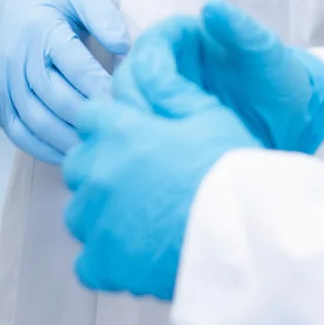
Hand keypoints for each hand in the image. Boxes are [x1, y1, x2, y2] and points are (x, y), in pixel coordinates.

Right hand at [0, 0, 131, 165]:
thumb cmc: (49, 6)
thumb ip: (104, 17)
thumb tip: (126, 48)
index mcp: (42, 30)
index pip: (75, 66)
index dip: (102, 87)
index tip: (126, 101)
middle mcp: (19, 60)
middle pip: (57, 98)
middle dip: (90, 116)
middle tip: (119, 128)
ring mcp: (6, 86)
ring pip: (37, 122)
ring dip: (71, 138)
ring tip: (100, 145)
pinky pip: (20, 136)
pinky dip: (46, 150)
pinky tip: (71, 153)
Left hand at [62, 62, 260, 300]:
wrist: (243, 234)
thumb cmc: (230, 170)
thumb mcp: (207, 113)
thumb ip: (168, 87)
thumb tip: (148, 61)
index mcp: (118, 131)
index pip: (90, 117)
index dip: (111, 127)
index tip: (133, 141)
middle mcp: (97, 172)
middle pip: (79, 164)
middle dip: (102, 169)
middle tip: (142, 183)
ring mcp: (94, 220)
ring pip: (80, 214)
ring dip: (102, 215)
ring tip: (144, 223)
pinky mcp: (102, 263)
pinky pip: (88, 263)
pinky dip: (108, 261)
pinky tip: (138, 257)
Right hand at [118, 1, 323, 154]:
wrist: (293, 124)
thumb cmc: (280, 81)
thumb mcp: (266, 55)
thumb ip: (241, 29)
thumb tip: (211, 7)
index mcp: (186, 37)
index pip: (150, 45)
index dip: (151, 67)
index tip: (166, 92)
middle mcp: (168, 63)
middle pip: (131, 75)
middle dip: (139, 99)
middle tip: (162, 127)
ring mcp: (164, 94)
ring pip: (129, 103)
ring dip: (138, 123)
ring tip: (164, 146)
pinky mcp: (164, 122)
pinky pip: (140, 127)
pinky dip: (144, 139)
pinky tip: (163, 157)